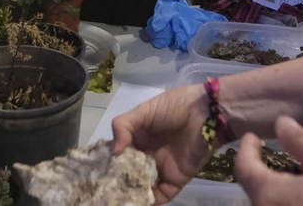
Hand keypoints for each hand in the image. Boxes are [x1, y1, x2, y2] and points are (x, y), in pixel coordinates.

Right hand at [110, 83, 214, 204]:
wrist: (207, 114)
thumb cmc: (174, 107)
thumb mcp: (144, 110)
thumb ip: (124, 126)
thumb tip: (114, 152)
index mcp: (138, 140)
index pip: (119, 156)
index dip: (108, 163)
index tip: (95, 172)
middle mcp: (147, 157)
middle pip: (129, 174)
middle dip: (118, 182)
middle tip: (103, 190)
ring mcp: (161, 170)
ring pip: (143, 187)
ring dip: (132, 194)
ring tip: (118, 199)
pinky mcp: (176, 180)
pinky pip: (161, 196)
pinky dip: (150, 202)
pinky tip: (138, 202)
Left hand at [234, 118, 302, 205]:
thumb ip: (302, 143)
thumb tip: (281, 124)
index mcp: (270, 196)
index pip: (244, 169)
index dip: (246, 150)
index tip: (253, 137)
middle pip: (256, 191)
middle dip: (265, 172)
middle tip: (283, 158)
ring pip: (270, 205)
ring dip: (279, 191)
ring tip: (302, 179)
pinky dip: (291, 204)